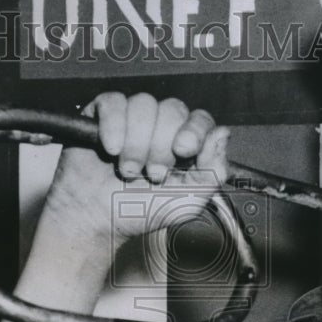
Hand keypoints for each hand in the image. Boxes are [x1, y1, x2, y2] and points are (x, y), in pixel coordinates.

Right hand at [44, 92, 230, 243]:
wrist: (98, 219)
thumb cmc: (140, 210)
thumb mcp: (188, 201)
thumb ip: (213, 171)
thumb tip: (223, 134)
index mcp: (184, 144)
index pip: (200, 119)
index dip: (194, 131)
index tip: (183, 150)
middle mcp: (160, 127)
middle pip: (173, 109)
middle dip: (161, 147)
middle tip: (151, 174)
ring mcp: (132, 118)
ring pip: (144, 104)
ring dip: (136, 144)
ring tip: (128, 170)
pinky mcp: (104, 114)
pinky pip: (113, 102)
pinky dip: (113, 125)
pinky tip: (111, 149)